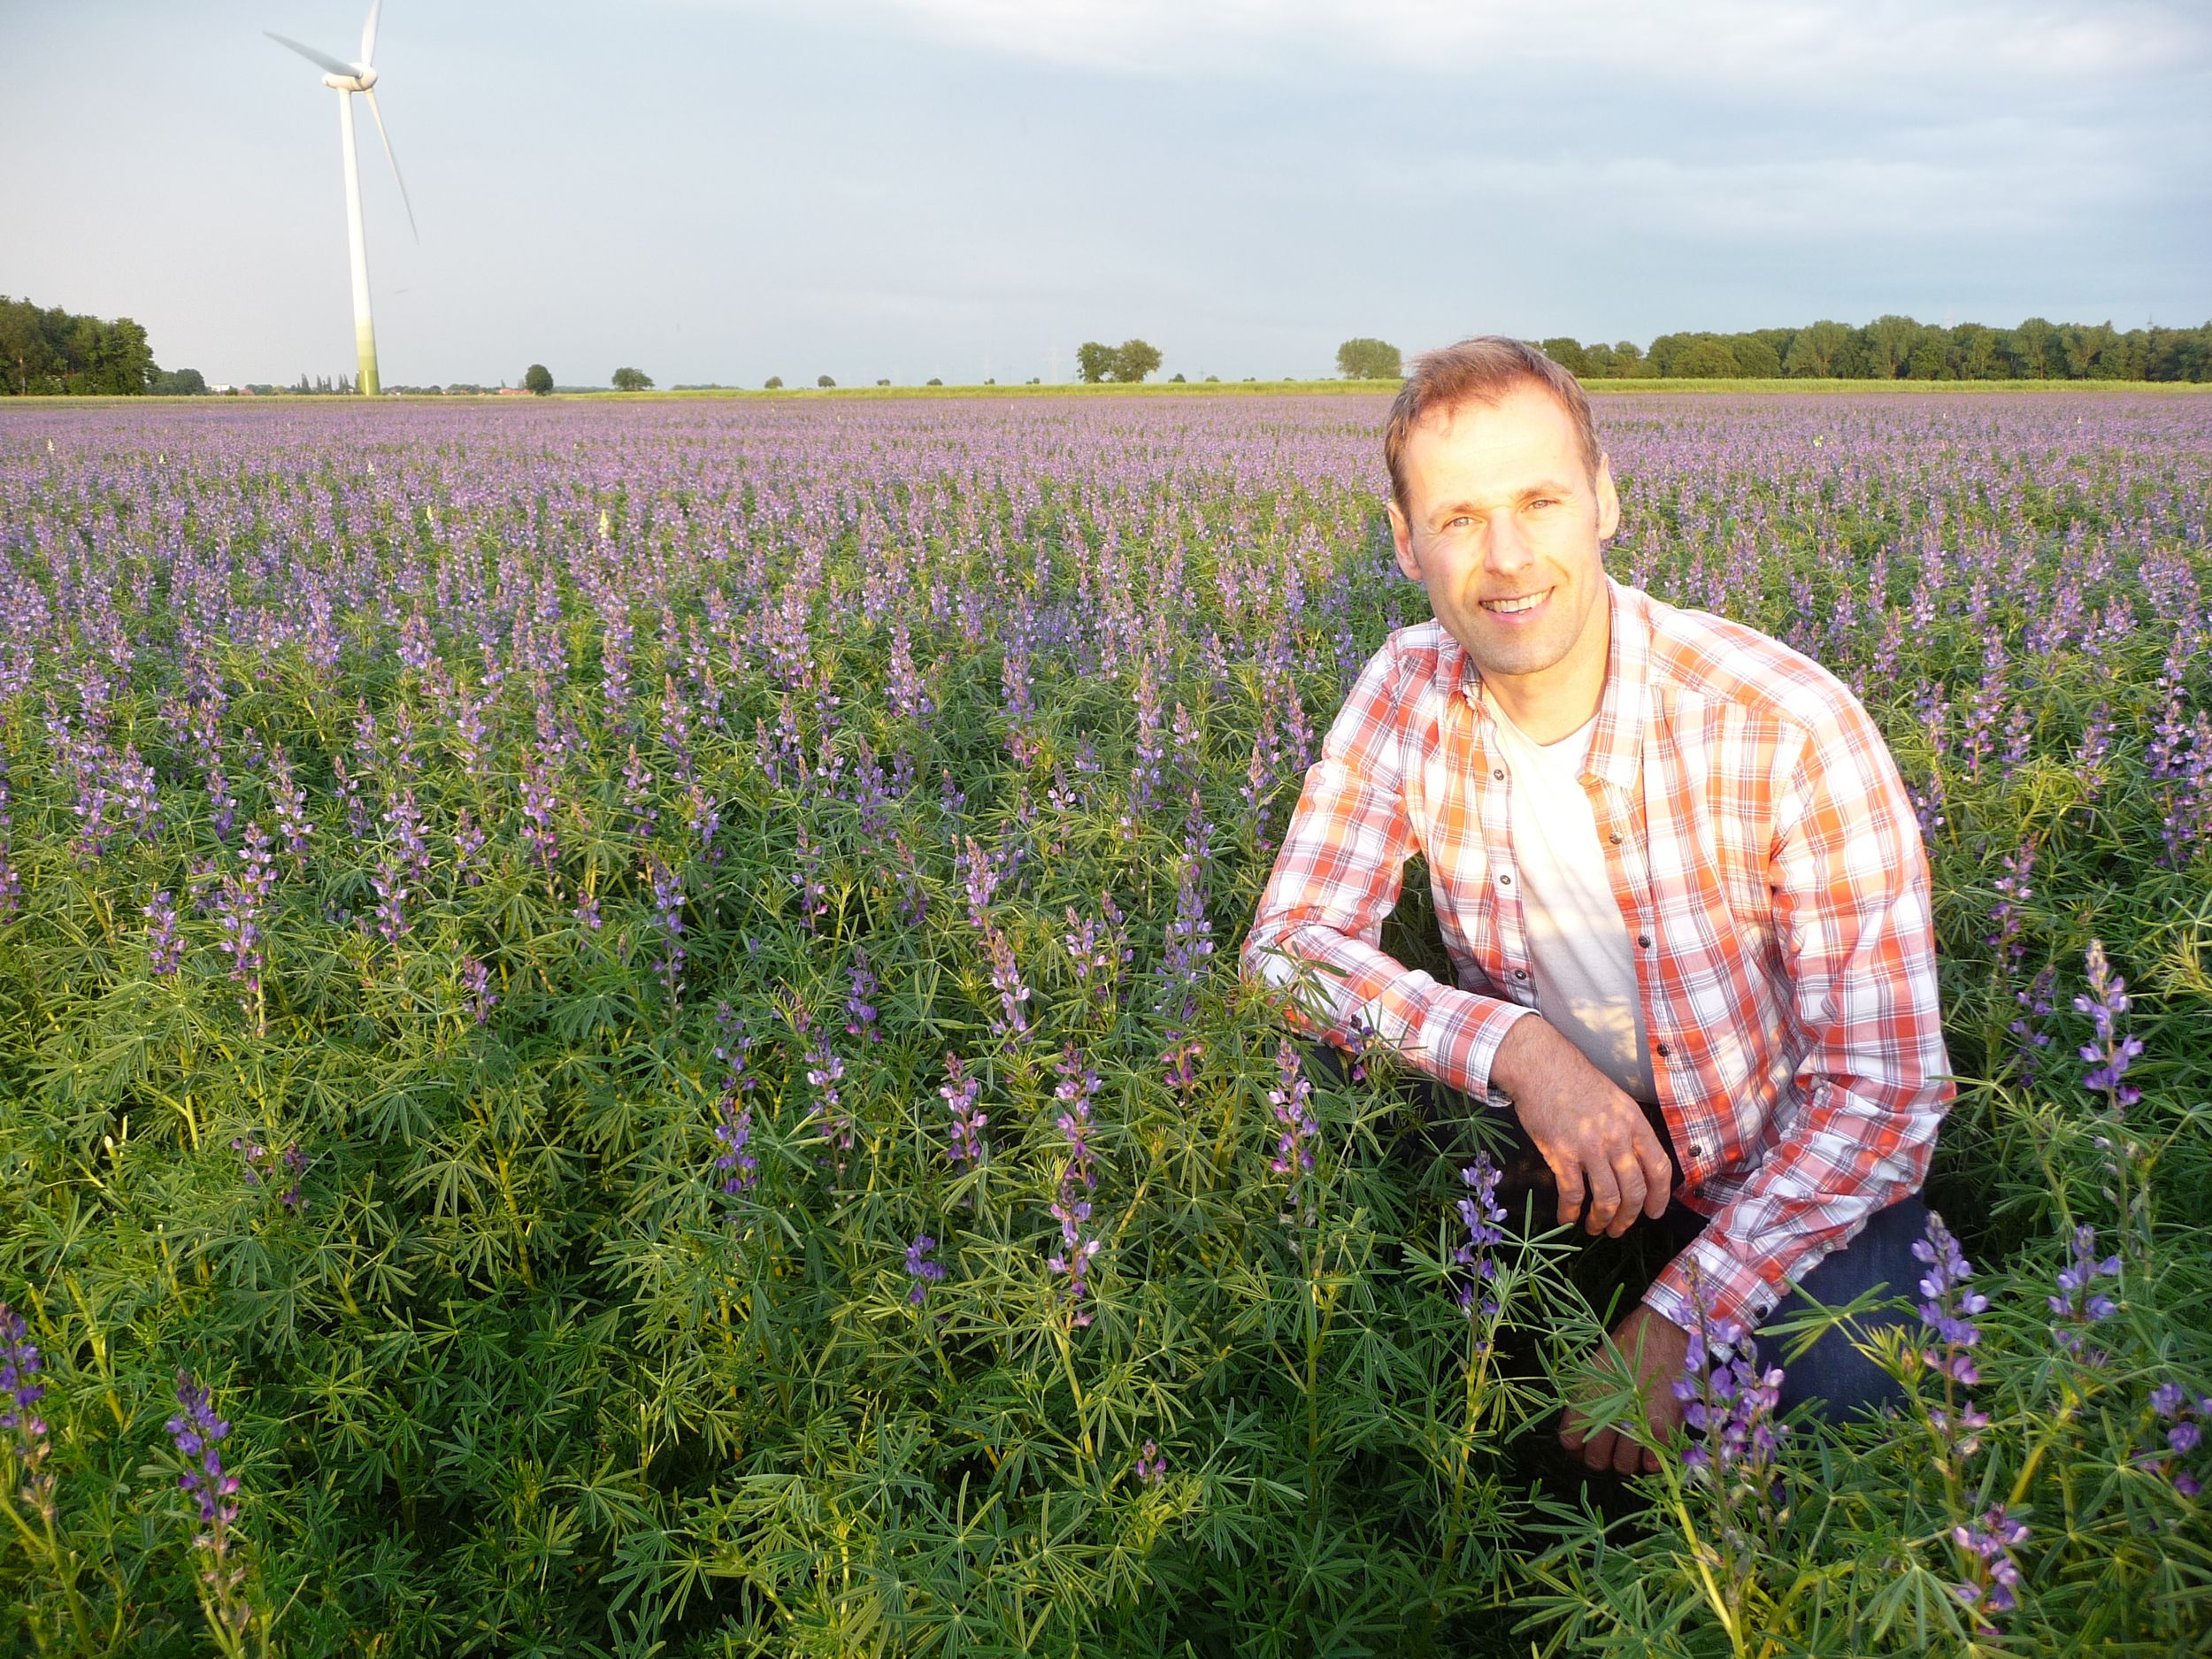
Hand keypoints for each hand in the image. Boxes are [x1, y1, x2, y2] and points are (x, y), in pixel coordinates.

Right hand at [1490, 1017, 1673, 1235]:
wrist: (1540, 1066)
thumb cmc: (1575, 1081)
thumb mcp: (1616, 1100)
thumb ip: (1627, 1130)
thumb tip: (1632, 1165)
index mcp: (1634, 1122)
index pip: (1659, 1168)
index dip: (1660, 1197)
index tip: (1655, 1213)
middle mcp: (1616, 1136)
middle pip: (1634, 1190)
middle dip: (1629, 1217)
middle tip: (1619, 1229)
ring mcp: (1589, 1146)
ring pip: (1607, 1198)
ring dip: (1602, 1220)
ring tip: (1595, 1228)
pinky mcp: (1561, 1152)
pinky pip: (1572, 1193)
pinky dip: (1570, 1212)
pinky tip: (1567, 1219)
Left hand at [1560, 1304, 1689, 1475]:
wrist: (1667, 1332)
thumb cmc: (1630, 1342)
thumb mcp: (1598, 1365)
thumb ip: (1589, 1397)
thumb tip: (1585, 1423)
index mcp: (1587, 1397)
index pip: (1569, 1441)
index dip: (1576, 1448)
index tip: (1582, 1447)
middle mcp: (1608, 1414)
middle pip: (1596, 1460)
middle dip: (1599, 1459)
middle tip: (1608, 1452)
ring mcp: (1637, 1425)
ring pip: (1624, 1466)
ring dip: (1626, 1461)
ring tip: (1631, 1449)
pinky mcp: (1664, 1429)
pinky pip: (1653, 1462)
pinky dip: (1651, 1460)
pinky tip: (1650, 1447)